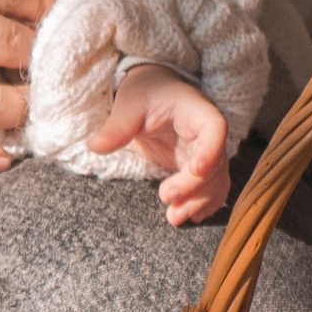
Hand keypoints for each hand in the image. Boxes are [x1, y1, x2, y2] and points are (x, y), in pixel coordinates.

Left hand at [92, 64, 231, 224]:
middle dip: (194, 186)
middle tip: (165, 197)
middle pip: (217, 162)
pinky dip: (203, 204)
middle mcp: (207, 134)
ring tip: (174, 218)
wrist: (150, 93)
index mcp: (197, 110)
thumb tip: (95, 146)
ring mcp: (205, 153)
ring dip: (199, 202)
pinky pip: (211, 189)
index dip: (210, 150)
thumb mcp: (130, 104)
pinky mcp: (196, 168)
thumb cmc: (144, 93)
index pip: (216, 128)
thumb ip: (118, 126)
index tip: (194, 169)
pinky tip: (188, 217)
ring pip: (216, 181)